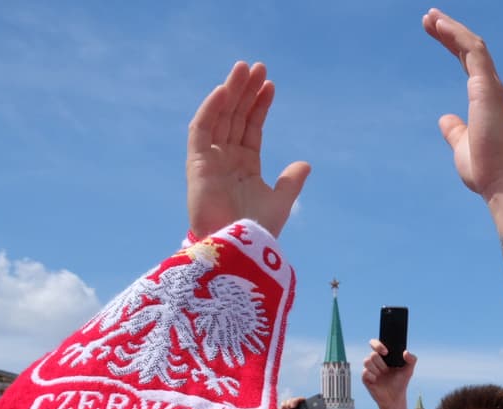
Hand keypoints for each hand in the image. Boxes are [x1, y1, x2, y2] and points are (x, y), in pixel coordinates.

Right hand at [186, 61, 310, 237]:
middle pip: (236, 117)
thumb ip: (291, 182)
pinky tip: (225, 90)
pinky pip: (201, 130)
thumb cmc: (256, 230)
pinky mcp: (196, 164)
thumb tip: (305, 163)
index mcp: (245, 166)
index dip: (260, 106)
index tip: (270, 85)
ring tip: (244, 68)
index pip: (251, 127)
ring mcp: (210, 160)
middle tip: (258, 66)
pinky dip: (211, 109)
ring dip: (231, 92)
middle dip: (246, 91)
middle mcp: (226, 159)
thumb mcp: (280, 201)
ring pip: (220, 117)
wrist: (237, 247)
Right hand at [273, 397, 313, 408]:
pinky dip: (285, 404)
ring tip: (290, 408)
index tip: (304, 400)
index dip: (304, 400)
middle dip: (296, 400)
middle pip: (297, 400)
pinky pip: (284, 403)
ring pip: (290, 400)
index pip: (304, 403)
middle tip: (294, 406)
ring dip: (290, 402)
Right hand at [362, 340, 417, 408]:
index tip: (386, 352)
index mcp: (383, 357)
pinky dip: (372, 376)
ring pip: (366, 361)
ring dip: (376, 369)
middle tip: (387, 370)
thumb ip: (412, 359)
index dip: (377, 345)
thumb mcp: (409, 370)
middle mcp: (375, 362)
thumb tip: (405, 352)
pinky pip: (365, 372)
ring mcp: (369, 370)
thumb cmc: (401, 383)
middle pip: (372, 354)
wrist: (395, 398)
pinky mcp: (366, 379)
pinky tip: (377, 381)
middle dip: (381, 363)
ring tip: (382, 375)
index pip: (374, 344)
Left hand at [423, 9, 502, 201]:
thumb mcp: (462, 145)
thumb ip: (455, 130)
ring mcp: (493, 88)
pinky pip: (473, 51)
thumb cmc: (486, 171)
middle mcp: (493, 90)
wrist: (502, 184)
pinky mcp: (488, 89)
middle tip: (429, 17)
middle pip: (470, 49)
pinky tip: (440, 25)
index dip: (452, 44)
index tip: (435, 31)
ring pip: (473, 45)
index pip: (469, 63)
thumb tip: (445, 118)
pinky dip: (457, 35)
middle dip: (450, 31)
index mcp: (487, 100)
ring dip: (451, 28)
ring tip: (430, 16)